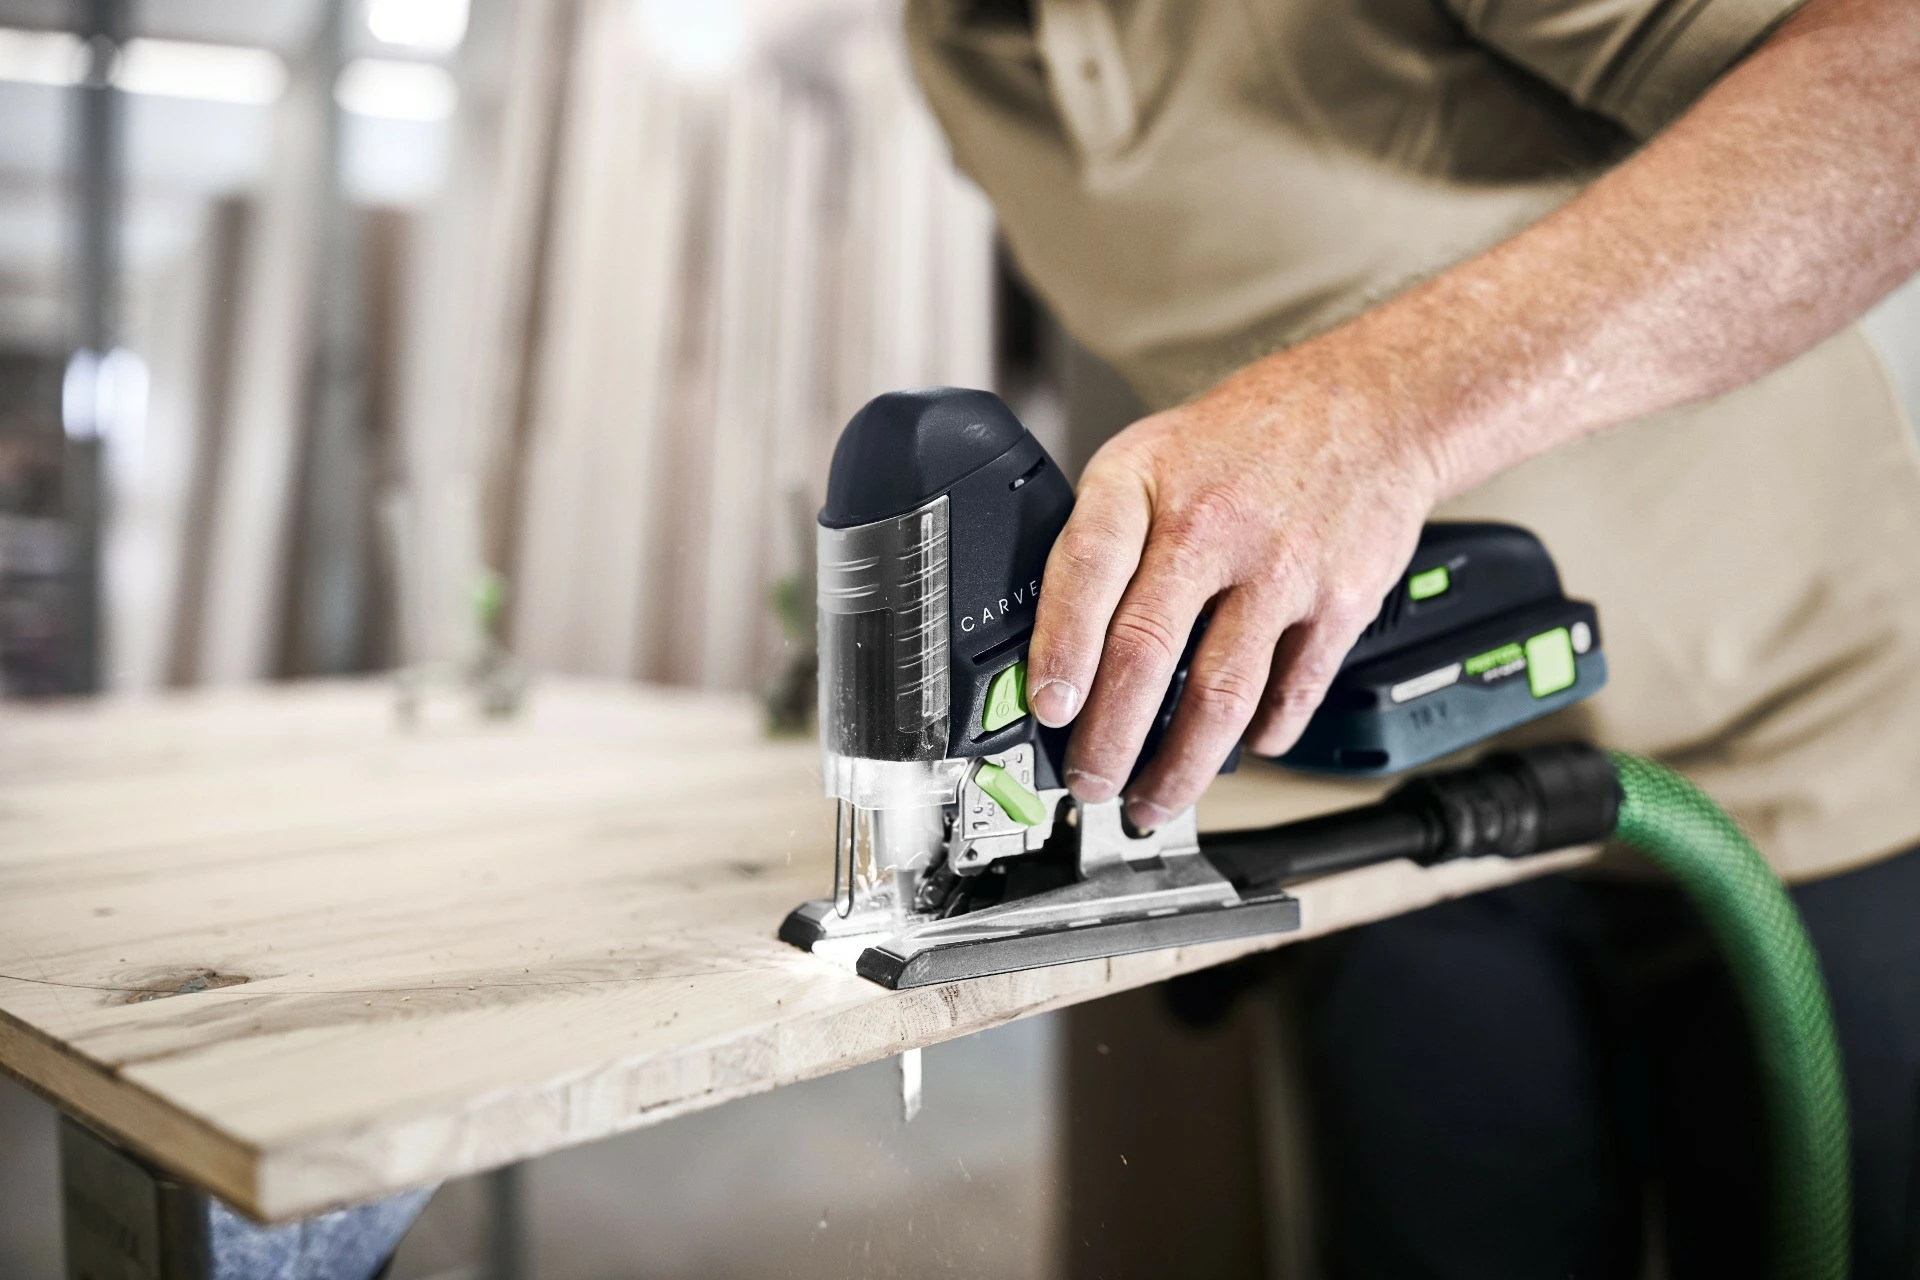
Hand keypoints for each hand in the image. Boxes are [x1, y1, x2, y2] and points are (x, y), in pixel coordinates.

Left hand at [1024, 351, 1442, 830]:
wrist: (1372, 406)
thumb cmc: (1244, 441)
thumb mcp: (1149, 457)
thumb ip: (1105, 539)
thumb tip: (1054, 649)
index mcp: (1145, 482)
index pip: (1087, 570)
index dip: (1060, 647)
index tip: (1048, 709)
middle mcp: (1212, 523)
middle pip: (1146, 649)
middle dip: (1109, 737)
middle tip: (1089, 783)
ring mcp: (1282, 564)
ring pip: (1222, 691)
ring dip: (1181, 765)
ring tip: (1152, 801)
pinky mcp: (1341, 599)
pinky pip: (1294, 689)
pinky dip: (1265, 734)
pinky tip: (1242, 751)